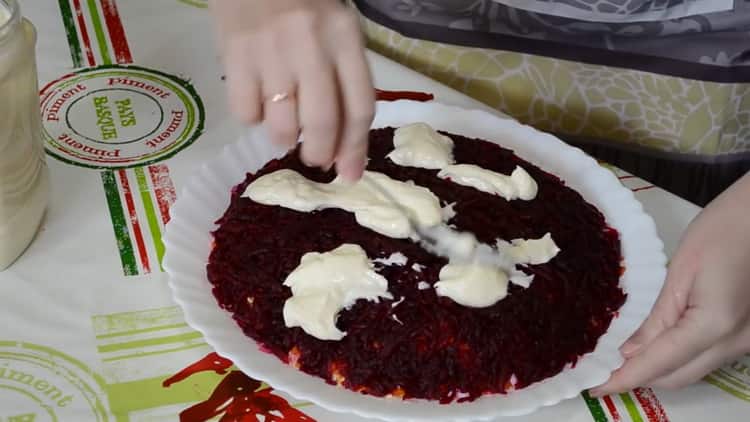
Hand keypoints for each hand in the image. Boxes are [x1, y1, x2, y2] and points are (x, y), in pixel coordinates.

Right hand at [211, 0, 374, 179]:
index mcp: (345, 36)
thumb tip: (339, 141)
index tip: (349, 174)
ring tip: (284, 127)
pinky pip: (245, 111)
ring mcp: (271, 52)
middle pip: (323, 123)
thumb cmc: (303, 0)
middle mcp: (312, 46)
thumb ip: (342, 76)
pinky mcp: (234, 55)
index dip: (356, 148)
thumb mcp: (337, 27)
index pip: (360, 105)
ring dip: (285, 139)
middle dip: (320, 154)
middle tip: (315, 159)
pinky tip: (256, 99)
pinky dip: (252, 116)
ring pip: (282, 125)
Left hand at [592, 172, 749, 395]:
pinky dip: (678, 358)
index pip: (660, 363)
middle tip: (602, 371)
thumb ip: (657, 318)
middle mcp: (736, 343)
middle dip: (639, 378)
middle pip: (678, 376)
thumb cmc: (722, 231)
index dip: (626, 379)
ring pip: (694, 371)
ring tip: (621, 361)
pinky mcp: (748, 336)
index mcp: (715, 325)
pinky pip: (707, 358)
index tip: (596, 388)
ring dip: (658, 369)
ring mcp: (747, 343)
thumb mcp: (680, 272)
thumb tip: (630, 352)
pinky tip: (654, 347)